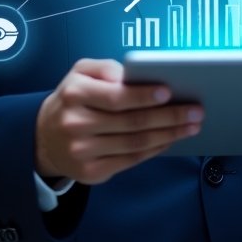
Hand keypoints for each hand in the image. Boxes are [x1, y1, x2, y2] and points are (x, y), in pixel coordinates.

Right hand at [35, 58, 202, 184]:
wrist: (45, 136)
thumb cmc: (73, 98)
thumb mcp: (81, 72)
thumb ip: (108, 68)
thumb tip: (138, 75)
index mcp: (75, 94)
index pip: (116, 97)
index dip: (144, 96)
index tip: (169, 91)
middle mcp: (76, 124)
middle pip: (132, 122)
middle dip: (169, 117)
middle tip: (195, 111)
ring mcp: (82, 151)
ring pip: (135, 143)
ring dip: (169, 135)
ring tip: (191, 126)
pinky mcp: (91, 172)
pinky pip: (130, 160)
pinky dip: (154, 150)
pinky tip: (170, 140)